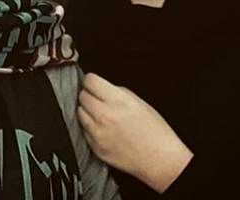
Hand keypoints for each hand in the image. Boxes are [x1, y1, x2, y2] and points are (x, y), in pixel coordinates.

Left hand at [78, 72, 192, 192]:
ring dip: (87, 111)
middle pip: (82, 96)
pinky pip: (84, 131)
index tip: (93, 83)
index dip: (91, 80)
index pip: (90, 81)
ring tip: (100, 114)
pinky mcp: (96, 148)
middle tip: (98, 99)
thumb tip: (101, 89)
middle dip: (89, 95)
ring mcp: (98, 133)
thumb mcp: (138, 101)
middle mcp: (105, 115)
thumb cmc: (154, 130)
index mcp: (117, 100)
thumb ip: (116, 92)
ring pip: (80, 113)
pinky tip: (103, 129)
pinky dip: (90, 128)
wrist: (159, 159)